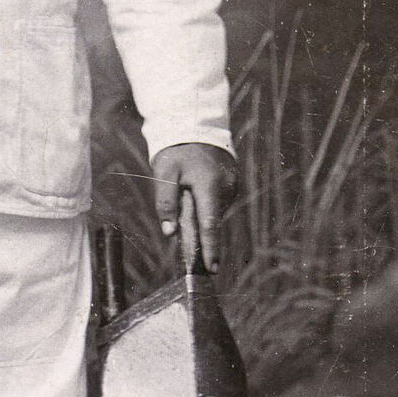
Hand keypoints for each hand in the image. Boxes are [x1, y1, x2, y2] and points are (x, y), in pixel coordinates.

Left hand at [151, 143, 237, 272]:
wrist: (196, 127)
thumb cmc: (177, 151)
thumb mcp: (165, 172)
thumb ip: (166, 202)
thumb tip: (170, 232)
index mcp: (209, 186)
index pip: (210, 225)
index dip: (210, 249)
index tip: (212, 268)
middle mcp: (226, 189)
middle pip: (211, 221)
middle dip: (199, 233)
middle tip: (185, 221)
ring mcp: (232, 187)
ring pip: (213, 213)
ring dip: (200, 215)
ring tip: (187, 192)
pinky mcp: (232, 185)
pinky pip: (216, 204)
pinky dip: (205, 206)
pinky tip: (195, 191)